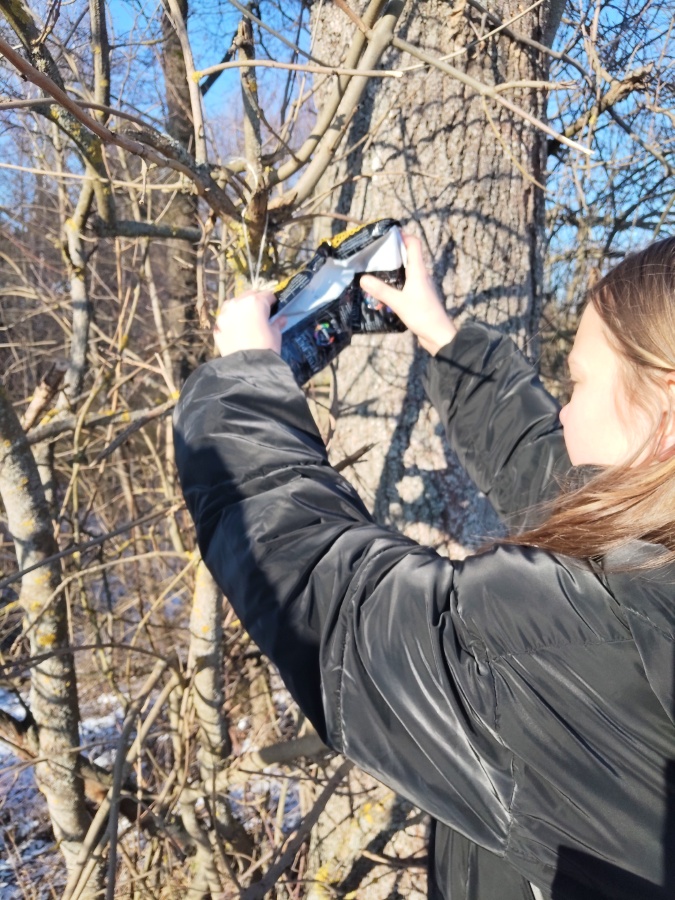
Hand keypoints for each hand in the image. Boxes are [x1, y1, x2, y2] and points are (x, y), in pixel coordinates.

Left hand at [213, 291, 284, 357]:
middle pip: (249, 296)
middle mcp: (238, 303)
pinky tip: (236, 328)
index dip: (272, 302)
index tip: (275, 309)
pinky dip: (231, 319)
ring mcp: (225, 313)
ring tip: (246, 319)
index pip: (267, 295)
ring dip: (241, 307)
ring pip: (234, 303)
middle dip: (256, 302)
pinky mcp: (217, 325)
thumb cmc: (266, 347)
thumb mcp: (276, 334)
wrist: (247, 366)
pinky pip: (226, 316)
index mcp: (256, 302)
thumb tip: (282, 319)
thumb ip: (277, 323)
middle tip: (261, 314)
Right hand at [360, 234, 456, 355]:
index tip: (386, 235)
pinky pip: (403, 287)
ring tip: (373, 275)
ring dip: (390, 273)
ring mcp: (420, 286)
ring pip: (404, 273)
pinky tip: (381, 299)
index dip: (402, 235)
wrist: (438, 335)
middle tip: (373, 255)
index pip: (414, 244)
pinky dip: (392, 288)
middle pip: (407, 256)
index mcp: (418, 271)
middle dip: (390, 254)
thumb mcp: (398, 302)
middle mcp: (420, 275)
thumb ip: (381, 290)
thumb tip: (363, 279)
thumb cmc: (422, 315)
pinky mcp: (418, 297)